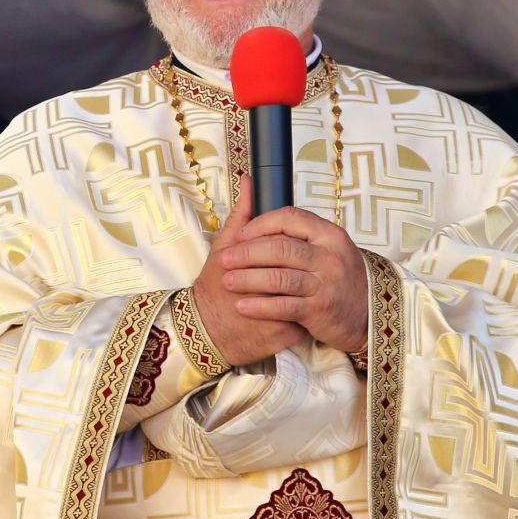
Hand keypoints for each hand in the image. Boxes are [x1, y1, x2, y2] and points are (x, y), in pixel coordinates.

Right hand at [192, 177, 306, 365]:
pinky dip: (308, 314)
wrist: (205, 333)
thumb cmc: (213, 289)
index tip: (292, 248)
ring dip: (312, 290)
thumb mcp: (222, 249)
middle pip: (303, 271)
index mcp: (257, 264)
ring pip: (311, 296)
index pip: (291, 247)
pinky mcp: (285, 336)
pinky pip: (308, 321)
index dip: (295, 246)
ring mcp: (280, 315)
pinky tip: (301, 309)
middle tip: (304, 267)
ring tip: (306, 286)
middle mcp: (270, 290)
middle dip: (307, 269)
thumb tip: (250, 182)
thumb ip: (242, 216)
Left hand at [222, 205, 368, 354]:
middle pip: (280, 248)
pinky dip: (260, 306)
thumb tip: (248, 184)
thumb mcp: (326, 244)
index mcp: (329, 234)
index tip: (240, 236)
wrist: (370, 312)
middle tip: (225, 260)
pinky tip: (243, 306)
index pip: (289, 218)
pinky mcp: (320, 310)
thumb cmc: (339, 275)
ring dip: (248, 279)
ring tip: (228, 281)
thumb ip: (291, 223)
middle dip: (247, 253)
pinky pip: (284, 307)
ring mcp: (326, 283)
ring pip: (279, 277)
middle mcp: (329, 256)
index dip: (260, 225)